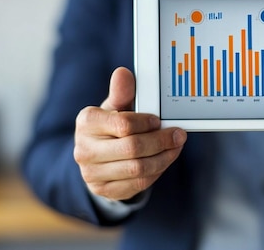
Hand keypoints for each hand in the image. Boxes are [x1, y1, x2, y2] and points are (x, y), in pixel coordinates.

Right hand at [74, 67, 186, 200]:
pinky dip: (157, 171)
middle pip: (132, 148)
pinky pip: (138, 183)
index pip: (123, 124)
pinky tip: (164, 159)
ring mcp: (91, 174)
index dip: (146, 123)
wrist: (97, 154)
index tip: (159, 120)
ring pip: (138, 169)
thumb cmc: (111, 124)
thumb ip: (122, 91)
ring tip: (175, 146)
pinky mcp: (103, 190)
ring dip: (164, 158)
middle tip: (179, 135)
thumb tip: (123, 73)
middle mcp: (84, 150)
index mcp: (86, 122)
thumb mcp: (116, 105)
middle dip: (161, 141)